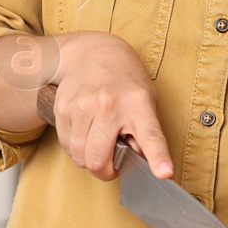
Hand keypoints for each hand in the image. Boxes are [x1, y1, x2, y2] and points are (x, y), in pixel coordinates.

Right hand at [46, 31, 172, 181]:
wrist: (93, 53)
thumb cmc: (125, 81)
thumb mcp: (146, 99)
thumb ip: (145, 131)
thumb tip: (142, 162)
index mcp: (138, 104)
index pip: (150, 136)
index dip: (158, 158)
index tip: (164, 174)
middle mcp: (109, 105)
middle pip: (98, 159)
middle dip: (105, 172)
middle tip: (113, 166)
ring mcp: (83, 107)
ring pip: (79, 157)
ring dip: (89, 160)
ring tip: (99, 145)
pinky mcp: (63, 109)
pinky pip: (66, 145)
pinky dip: (76, 148)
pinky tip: (85, 133)